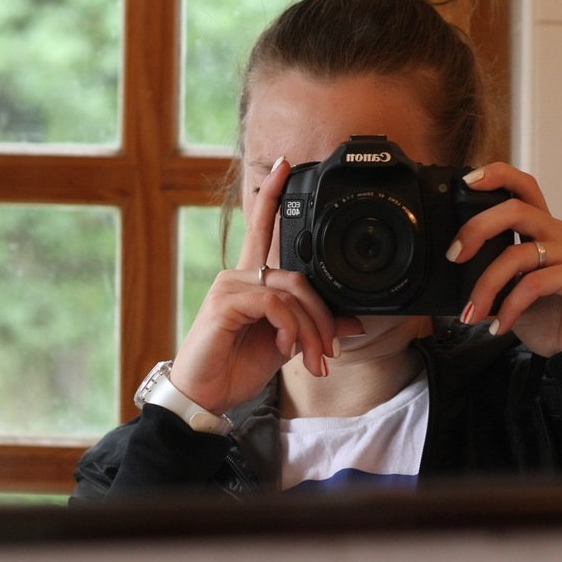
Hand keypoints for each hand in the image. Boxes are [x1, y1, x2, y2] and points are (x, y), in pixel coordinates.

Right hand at [170, 158, 341, 414]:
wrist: (207, 396)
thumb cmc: (237, 366)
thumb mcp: (286, 344)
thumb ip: (313, 326)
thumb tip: (354, 321)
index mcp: (251, 280)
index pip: (261, 228)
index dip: (271, 196)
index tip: (283, 166)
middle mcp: (238, 276)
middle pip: (298, 276)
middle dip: (322, 316)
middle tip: (330, 349)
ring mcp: (228, 287)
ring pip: (290, 292)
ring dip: (311, 329)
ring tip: (314, 358)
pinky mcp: (223, 304)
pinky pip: (273, 304)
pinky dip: (290, 327)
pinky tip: (287, 348)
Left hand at [447, 162, 561, 357]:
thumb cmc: (543, 317)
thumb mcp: (508, 287)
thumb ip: (489, 266)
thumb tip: (452, 260)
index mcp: (542, 228)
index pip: (523, 186)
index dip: (497, 175)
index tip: (467, 182)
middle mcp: (560, 233)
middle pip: (516, 209)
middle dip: (477, 228)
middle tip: (454, 256)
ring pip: (518, 253)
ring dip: (486, 285)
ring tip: (472, 313)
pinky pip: (533, 283)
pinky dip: (509, 306)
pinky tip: (500, 325)